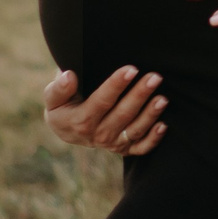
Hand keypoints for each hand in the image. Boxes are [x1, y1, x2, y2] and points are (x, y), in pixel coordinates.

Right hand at [42, 65, 167, 154]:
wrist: (69, 130)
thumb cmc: (63, 106)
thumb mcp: (53, 98)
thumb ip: (58, 88)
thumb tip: (69, 76)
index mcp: (81, 120)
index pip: (101, 102)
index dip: (116, 85)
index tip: (131, 69)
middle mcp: (98, 134)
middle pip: (122, 115)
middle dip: (139, 95)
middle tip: (155, 77)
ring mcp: (112, 143)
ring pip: (135, 131)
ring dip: (150, 115)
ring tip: (163, 98)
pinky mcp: (124, 149)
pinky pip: (141, 148)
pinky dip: (153, 139)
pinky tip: (164, 125)